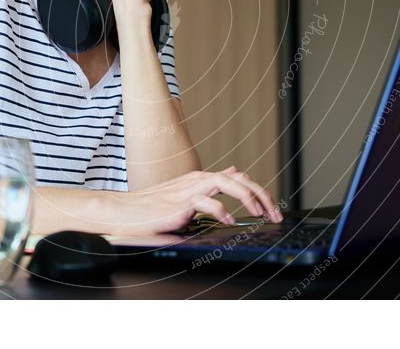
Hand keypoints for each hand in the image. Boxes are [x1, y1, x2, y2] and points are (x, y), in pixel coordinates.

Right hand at [110, 166, 282, 235]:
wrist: (124, 212)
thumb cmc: (151, 209)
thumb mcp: (185, 198)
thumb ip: (208, 190)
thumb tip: (232, 178)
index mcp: (201, 180)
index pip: (238, 178)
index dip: (258, 192)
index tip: (271, 209)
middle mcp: (198, 180)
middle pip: (240, 179)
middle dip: (262, 195)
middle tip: (275, 215)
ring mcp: (190, 189)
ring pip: (228, 183)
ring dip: (248, 198)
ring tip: (260, 213)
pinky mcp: (181, 203)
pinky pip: (207, 202)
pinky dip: (222, 211)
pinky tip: (229, 221)